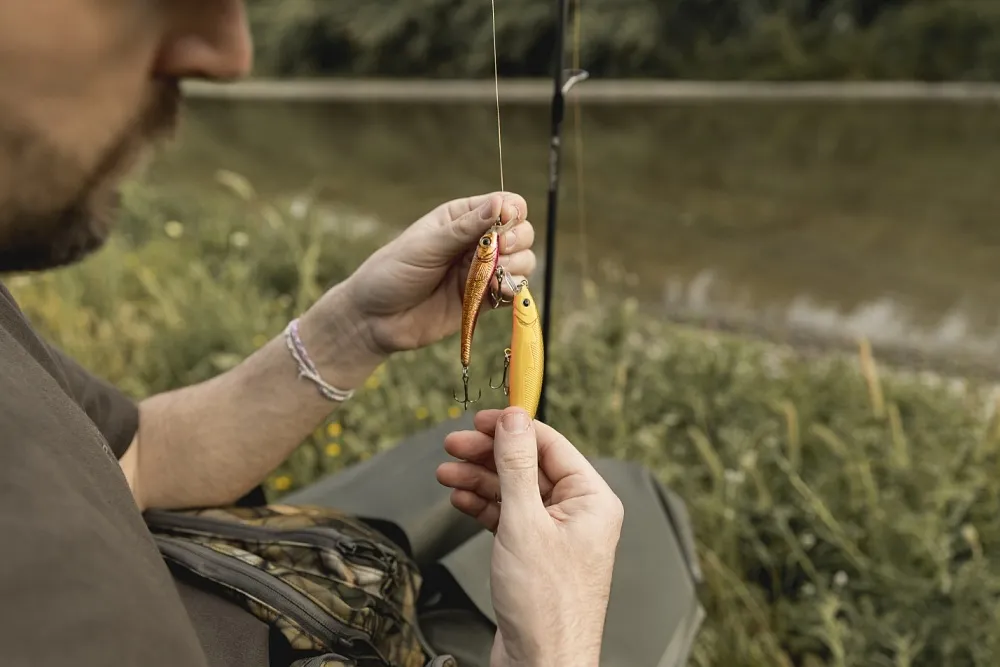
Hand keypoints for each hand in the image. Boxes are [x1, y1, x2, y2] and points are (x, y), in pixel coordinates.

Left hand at [336, 193, 535, 354]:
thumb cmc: (392, 273)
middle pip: (521, 231)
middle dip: (518, 239)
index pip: (505, 204)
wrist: (375, 319)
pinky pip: (512, 291)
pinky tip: (499, 292)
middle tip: (500, 250)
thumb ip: (465, 228)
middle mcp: (476, 242)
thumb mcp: (426, 245)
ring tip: (496, 275)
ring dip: (518, 265)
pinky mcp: (483, 299)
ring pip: (523, 261)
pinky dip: (513, 289)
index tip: (503, 222)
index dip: (511, 211)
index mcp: (461, 218)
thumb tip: (500, 203)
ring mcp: (482, 271)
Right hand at [437, 408, 624, 666]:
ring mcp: (556, 535)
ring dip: (480, 480)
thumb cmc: (546, 606)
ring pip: (514, 491)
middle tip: (453, 445)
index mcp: (592, 500)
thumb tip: (515, 419)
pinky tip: (461, 499)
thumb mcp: (525, 523)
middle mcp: (578, 514)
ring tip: (447, 473)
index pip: (550, 445)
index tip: (479, 420)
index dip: (512, 428)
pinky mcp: (536, 554)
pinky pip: (509, 517)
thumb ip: (517, 466)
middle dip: (488, 455)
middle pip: (528, 466)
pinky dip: (484, 507)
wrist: (542, 664)